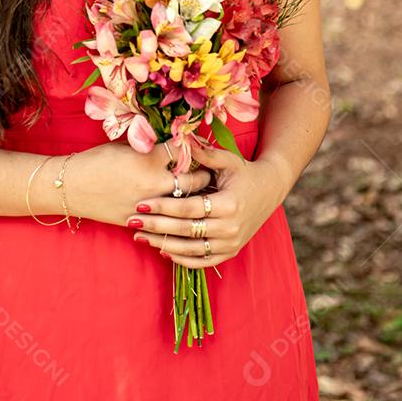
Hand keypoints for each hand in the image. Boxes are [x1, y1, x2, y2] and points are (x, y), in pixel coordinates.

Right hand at [65, 139, 212, 227]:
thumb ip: (151, 147)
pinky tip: (183, 210)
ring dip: (195, 197)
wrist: (71, 187)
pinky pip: (167, 220)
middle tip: (210, 170)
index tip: (200, 146)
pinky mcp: (140, 221)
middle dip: (204, 174)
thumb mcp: (126, 146)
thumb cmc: (97, 160)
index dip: (194, 146)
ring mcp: (148, 205)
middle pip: (194, 179)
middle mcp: (153, 183)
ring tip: (203, 191)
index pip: (184, 150)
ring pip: (184, 203)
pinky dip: (176, 214)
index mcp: (149, 159)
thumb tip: (174, 144)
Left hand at [125, 135, 286, 267]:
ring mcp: (231, 243)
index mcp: (229, 204)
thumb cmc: (244, 171)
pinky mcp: (230, 252)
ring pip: (191, 249)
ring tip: (140, 237)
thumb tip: (181, 139)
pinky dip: (181, 258)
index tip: (140, 202)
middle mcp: (230, 227)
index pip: (188, 208)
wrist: (270, 189)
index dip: (163, 206)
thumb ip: (204, 153)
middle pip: (185, 230)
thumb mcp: (227, 160)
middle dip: (156, 226)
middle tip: (132, 221)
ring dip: (162, 244)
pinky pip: (202, 261)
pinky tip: (162, 250)